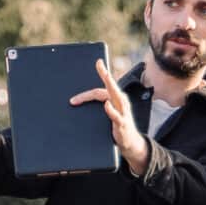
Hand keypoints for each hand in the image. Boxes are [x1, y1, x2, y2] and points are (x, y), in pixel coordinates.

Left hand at [70, 58, 148, 173]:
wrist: (129, 143)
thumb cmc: (116, 126)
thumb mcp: (108, 114)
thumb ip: (97, 106)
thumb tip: (75, 102)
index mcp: (116, 99)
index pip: (107, 84)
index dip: (102, 73)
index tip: (98, 62)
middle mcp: (120, 102)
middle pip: (111, 86)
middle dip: (105, 74)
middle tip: (100, 65)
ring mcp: (122, 112)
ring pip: (116, 96)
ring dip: (110, 86)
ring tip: (106, 77)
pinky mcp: (122, 123)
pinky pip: (116, 115)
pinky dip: (111, 110)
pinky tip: (106, 105)